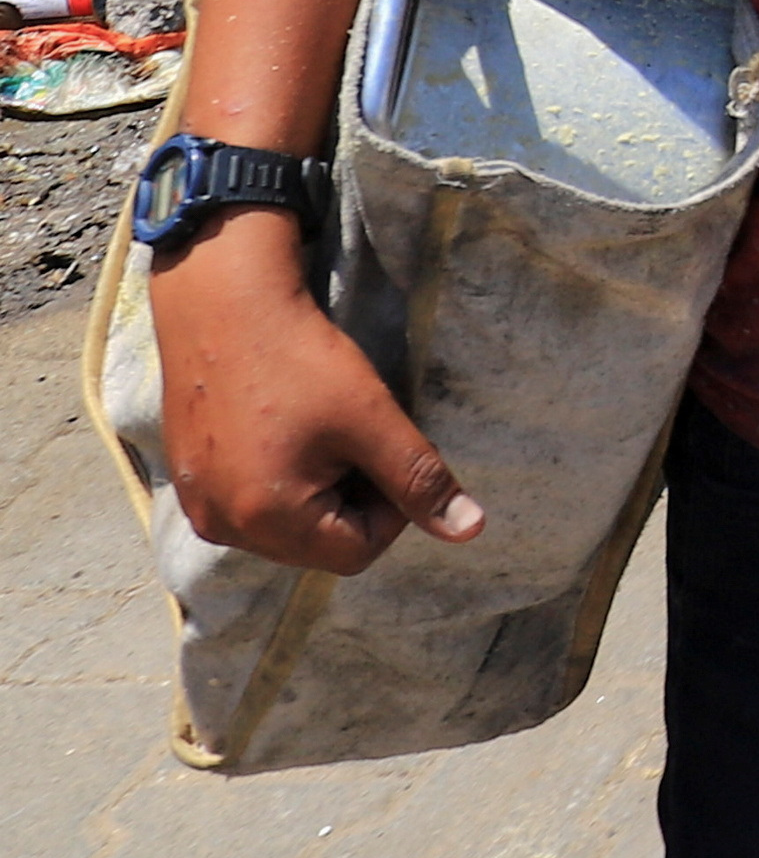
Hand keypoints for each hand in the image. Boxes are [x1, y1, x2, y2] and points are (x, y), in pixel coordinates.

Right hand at [144, 220, 485, 574]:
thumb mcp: (372, 420)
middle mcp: (221, 526)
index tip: (390, 449)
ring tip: (320, 430)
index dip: (393, 507)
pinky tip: (286, 428)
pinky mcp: (190, 481)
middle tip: (356, 436)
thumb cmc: (301, 360)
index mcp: (265, 520)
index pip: (358, 552)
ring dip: (318, 489)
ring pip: (286, 525)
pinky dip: (281, 478)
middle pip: (319, 544)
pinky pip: (251, 503)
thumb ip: (420, 480)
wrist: (223, 305)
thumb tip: (470, 529)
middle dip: (353, 500)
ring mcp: (199, 505)